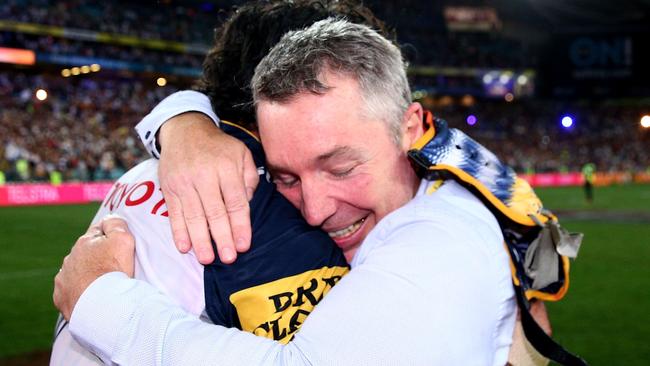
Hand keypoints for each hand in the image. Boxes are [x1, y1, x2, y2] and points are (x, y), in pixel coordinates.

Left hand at [53, 216, 135, 319]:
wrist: (101, 305)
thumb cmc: (114, 271)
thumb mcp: (123, 240)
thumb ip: (116, 224)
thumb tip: (109, 218)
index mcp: (85, 242)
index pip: (98, 231)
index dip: (110, 237)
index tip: (119, 248)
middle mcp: (70, 257)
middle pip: (86, 252)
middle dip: (97, 257)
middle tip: (114, 268)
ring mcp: (63, 278)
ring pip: (76, 271)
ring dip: (87, 275)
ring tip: (104, 285)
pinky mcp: (61, 296)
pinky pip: (70, 291)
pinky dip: (80, 292)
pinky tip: (92, 297)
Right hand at [158, 112, 258, 263]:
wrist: (184, 130)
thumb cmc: (219, 147)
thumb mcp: (242, 154)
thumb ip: (250, 178)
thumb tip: (248, 204)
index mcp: (227, 167)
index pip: (236, 202)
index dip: (240, 226)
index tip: (244, 245)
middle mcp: (204, 175)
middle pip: (215, 212)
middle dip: (222, 238)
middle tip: (229, 258)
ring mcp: (184, 182)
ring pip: (193, 216)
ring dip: (200, 240)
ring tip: (207, 259)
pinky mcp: (169, 188)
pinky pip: (174, 213)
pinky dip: (178, 231)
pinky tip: (185, 247)